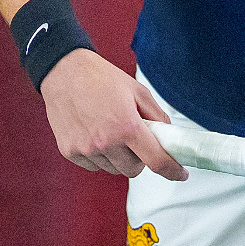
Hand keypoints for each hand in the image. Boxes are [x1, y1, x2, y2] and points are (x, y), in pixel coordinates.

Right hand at [39, 49, 186, 180]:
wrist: (64, 71)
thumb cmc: (101, 78)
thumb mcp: (138, 91)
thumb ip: (157, 117)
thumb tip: (168, 137)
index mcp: (127, 126)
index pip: (156, 161)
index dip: (172, 170)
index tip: (180, 174)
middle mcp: (106, 142)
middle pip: (134, 170)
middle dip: (139, 158)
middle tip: (134, 138)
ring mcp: (86, 149)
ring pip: (113, 169)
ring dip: (118, 157)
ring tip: (109, 130)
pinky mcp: (70, 152)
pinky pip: (94, 165)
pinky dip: (99, 156)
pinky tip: (93, 133)